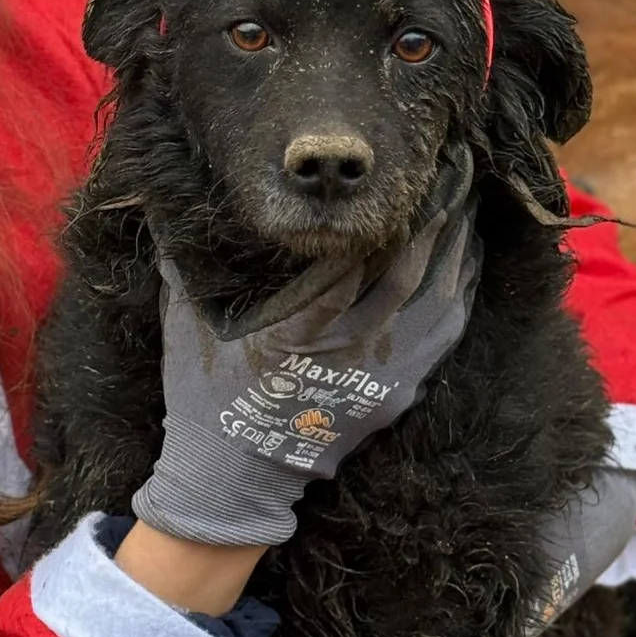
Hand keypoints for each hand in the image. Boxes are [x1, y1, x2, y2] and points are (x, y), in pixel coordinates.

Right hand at [131, 151, 481, 545]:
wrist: (234, 477)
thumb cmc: (206, 393)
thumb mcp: (187, 322)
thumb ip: (186, 260)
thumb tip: (166, 199)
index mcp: (296, 326)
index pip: (356, 253)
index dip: (388, 205)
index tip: (406, 163)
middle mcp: (348, 349)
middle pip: (410, 264)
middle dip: (438, 208)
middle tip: (456, 159)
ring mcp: (381, 374)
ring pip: (438, 295)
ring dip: (458, 242)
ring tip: (469, 194)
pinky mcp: (398, 390)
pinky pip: (445, 331)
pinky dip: (460, 287)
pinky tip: (466, 254)